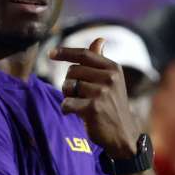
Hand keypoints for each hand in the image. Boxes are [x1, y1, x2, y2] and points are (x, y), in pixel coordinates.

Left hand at [51, 38, 140, 156]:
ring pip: (68, 86)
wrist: (123, 134)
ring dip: (68, 96)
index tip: (51, 54)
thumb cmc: (112, 105)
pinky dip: (66, 109)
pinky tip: (75, 114)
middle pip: (73, 71)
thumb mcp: (111, 81)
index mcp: (113, 68)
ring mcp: (102, 93)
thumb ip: (101, 61)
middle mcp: (109, 79)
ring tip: (80, 104)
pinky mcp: (93, 109)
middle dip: (70, 82)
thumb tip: (100, 39)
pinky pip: (66, 102)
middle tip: (78, 95)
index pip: (84, 54)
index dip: (65, 52)